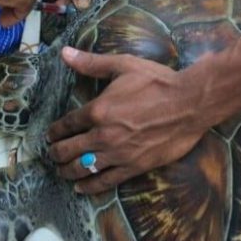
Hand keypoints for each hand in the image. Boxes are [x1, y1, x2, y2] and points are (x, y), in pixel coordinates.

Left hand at [46, 47, 213, 193]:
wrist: (190, 103)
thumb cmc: (158, 82)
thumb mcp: (123, 65)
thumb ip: (91, 63)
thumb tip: (64, 52)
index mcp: (98, 110)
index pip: (67, 124)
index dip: (54, 131)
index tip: (50, 135)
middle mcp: (103, 135)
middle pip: (69, 149)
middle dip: (55, 153)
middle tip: (51, 155)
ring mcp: (118, 154)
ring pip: (82, 168)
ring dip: (67, 171)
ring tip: (61, 172)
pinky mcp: (134, 167)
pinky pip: (105, 181)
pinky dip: (89, 186)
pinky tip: (80, 188)